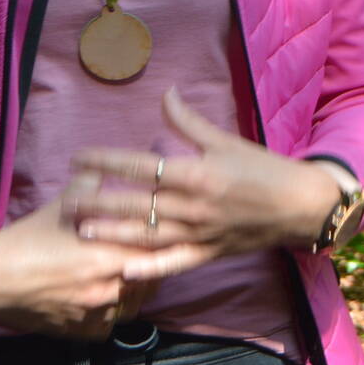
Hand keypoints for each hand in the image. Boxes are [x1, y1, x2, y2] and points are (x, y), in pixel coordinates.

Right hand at [0, 188, 151, 339]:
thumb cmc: (30, 238)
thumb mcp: (63, 204)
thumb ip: (93, 184)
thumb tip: (110, 168)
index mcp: (108, 258)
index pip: (156, 253)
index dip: (163, 242)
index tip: (164, 233)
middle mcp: (107, 290)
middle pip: (150, 280)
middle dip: (151, 266)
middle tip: (147, 253)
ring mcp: (94, 315)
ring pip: (132, 306)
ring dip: (134, 292)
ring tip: (128, 275)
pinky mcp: (79, 332)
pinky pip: (108, 327)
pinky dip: (110, 314)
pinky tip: (105, 300)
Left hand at [67, 87, 341, 280]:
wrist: (297, 205)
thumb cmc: (262, 169)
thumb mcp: (226, 141)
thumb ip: (189, 121)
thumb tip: (165, 93)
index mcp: (198, 173)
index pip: (143, 166)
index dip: (108, 161)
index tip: (80, 158)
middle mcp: (195, 206)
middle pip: (138, 204)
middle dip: (99, 201)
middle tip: (65, 200)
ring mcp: (200, 234)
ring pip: (148, 236)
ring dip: (113, 234)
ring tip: (81, 231)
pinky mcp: (207, 254)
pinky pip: (174, 264)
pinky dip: (150, 269)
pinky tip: (123, 271)